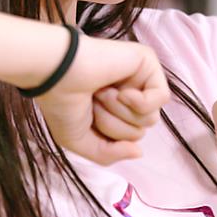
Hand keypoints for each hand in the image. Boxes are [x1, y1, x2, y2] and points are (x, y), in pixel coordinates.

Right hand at [37, 35, 169, 164]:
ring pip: (150, 118)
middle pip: (140, 130)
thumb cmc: (62, 105)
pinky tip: (121, 91)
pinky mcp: (146, 61)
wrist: (56, 76)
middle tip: (93, 102)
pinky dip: (139, 101)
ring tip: (100, 92)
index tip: (87, 117)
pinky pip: (161, 98)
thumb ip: (110, 154)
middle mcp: (128, 92)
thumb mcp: (81, 143)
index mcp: (114, 109)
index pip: (129, 139)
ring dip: (120, 112)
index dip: (108, 137)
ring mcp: (138, 76)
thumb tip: (139, 152)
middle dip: (113, 125)